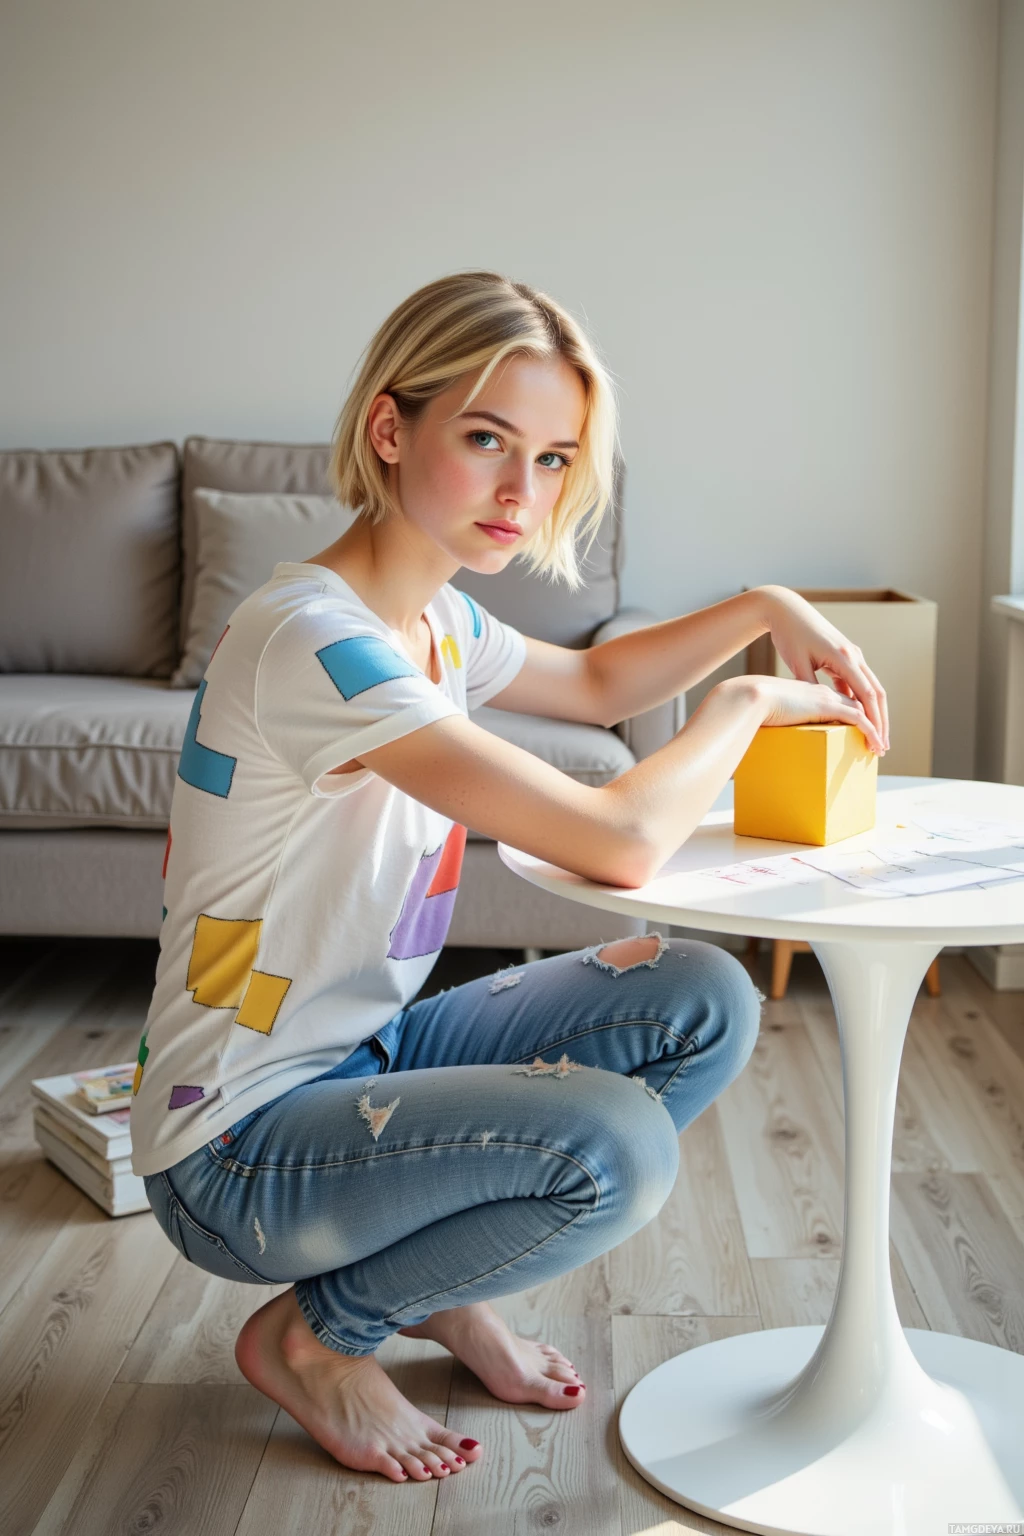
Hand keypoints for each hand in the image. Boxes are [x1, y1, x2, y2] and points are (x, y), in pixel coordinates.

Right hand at [751, 676, 886, 755]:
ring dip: (877, 729)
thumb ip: (788, 717)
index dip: (857, 715)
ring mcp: (829, 697)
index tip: (862, 732)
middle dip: (873, 722)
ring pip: (864, 710)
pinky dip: (871, 731)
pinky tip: (875, 745)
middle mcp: (826, 691)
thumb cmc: (759, 705)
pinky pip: (859, 719)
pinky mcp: (828, 706)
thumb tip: (785, 730)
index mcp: (814, 691)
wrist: (754, 695)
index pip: (844, 700)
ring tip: (880, 748)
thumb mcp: (778, 711)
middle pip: (859, 704)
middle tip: (879, 742)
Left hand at [757, 586, 889, 751]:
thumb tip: (820, 712)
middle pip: (877, 693)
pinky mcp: (845, 656)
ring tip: (874, 736)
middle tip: (882, 747)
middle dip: (881, 722)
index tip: (877, 741)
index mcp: (844, 657)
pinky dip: (860, 701)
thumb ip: (811, 688)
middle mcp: (854, 655)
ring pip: (871, 688)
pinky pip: (858, 682)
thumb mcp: (797, 664)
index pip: (866, 695)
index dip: (874, 721)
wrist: (788, 610)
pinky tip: (858, 719)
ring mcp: (852, 655)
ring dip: (874, 712)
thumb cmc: (789, 636)